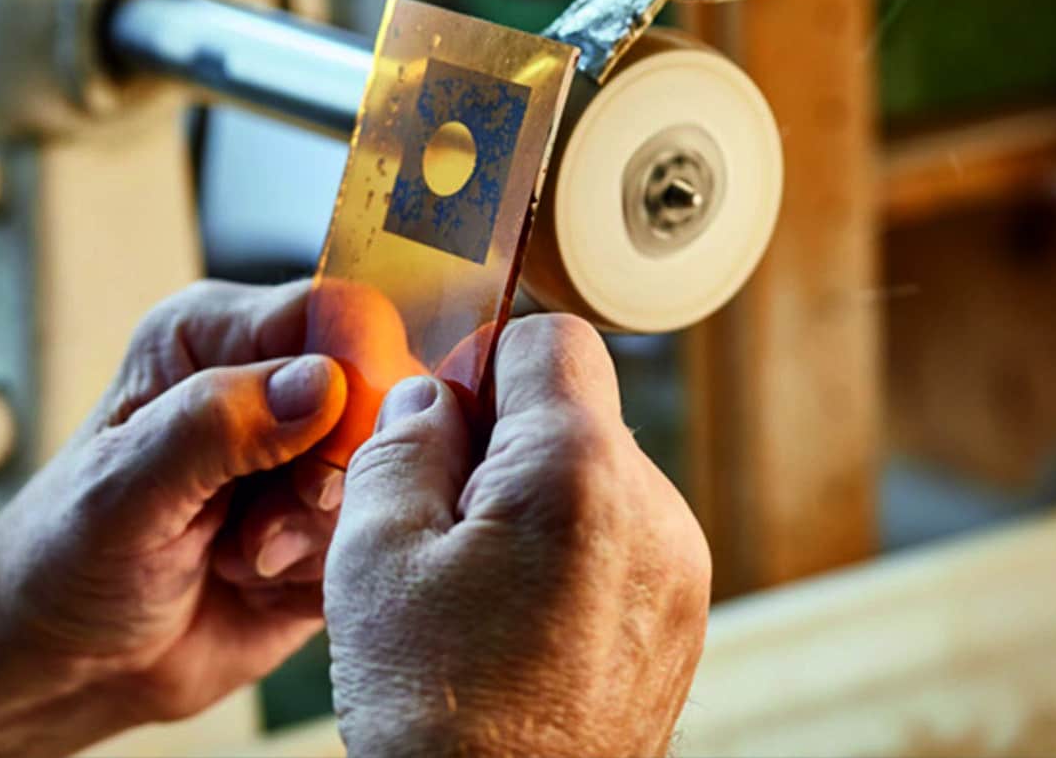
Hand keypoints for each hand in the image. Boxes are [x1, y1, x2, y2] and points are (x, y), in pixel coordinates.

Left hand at [0, 280, 350, 729]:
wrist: (66, 664)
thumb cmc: (63, 559)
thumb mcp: (122, 491)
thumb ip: (214, 427)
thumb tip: (324, 382)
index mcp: (216, 335)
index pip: (336, 313)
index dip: (357, 373)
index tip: (327, 455)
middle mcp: (271, 383)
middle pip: (380, 395)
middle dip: (330, 476)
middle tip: (259, 533)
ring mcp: (307, 454)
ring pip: (385, 472)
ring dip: (314, 534)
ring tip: (240, 561)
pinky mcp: (329, 522)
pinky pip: (376, 535)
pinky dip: (321, 572)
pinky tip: (256, 583)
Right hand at [325, 314, 710, 756]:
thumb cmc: (439, 717)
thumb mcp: (375, 554)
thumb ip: (403, 442)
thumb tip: (432, 397)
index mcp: (578, 474)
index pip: (552, 338)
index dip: (484, 363)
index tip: (444, 421)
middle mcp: (653, 511)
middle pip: (574, 411)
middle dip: (500, 442)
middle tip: (438, 522)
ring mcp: (678, 570)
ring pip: (592, 477)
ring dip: (531, 501)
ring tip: (474, 586)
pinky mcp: (679, 618)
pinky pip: (618, 540)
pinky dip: (565, 554)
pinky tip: (514, 619)